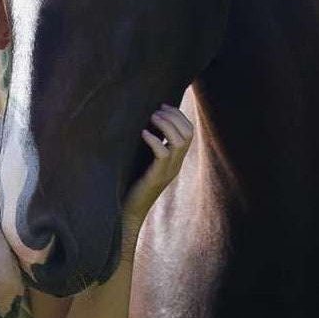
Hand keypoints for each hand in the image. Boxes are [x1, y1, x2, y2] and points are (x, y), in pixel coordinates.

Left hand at [120, 104, 193, 249]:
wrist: (129, 210)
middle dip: (174, 117)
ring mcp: (167, 171)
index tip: (162, 106)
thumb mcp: (145, 161)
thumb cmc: (132, 183)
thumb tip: (145, 122)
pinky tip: (143, 133)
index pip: (189, 132)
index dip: (179, 116)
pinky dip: (154, 140)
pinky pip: (162, 154)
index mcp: (176, 159)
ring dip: (166, 125)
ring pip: (179, 142)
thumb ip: (151, 145)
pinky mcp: (155, 177)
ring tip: (151, 118)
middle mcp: (175, 164)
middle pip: (188, 134)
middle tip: (156, 111)